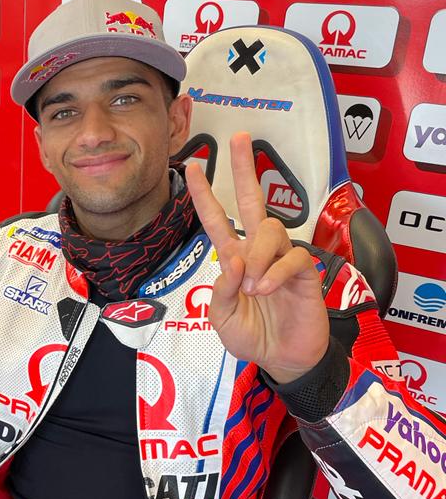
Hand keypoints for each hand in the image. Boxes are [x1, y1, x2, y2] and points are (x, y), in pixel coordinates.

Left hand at [184, 132, 329, 383]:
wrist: (283, 360)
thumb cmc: (253, 336)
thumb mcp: (222, 320)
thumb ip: (220, 293)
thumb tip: (232, 263)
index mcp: (235, 259)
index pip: (217, 220)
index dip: (204, 195)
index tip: (193, 166)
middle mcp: (258, 252)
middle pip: (253, 200)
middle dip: (245, 169)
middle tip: (241, 137)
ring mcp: (282, 258)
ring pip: (271, 229)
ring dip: (257, 255)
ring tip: (252, 288)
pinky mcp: (304, 271)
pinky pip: (292, 256)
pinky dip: (274, 273)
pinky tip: (265, 289)